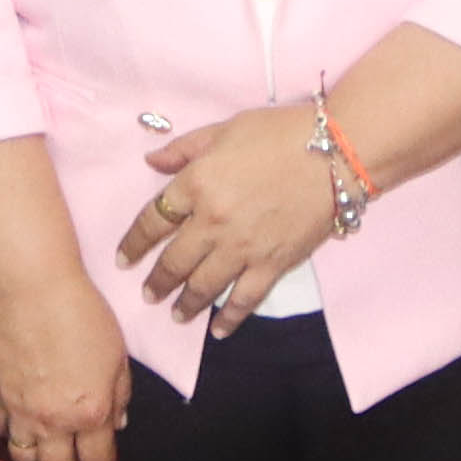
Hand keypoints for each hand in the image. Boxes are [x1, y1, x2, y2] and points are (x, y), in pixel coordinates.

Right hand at [0, 275, 132, 460]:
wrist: (35, 291)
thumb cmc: (83, 317)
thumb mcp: (118, 356)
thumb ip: (119, 396)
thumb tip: (117, 423)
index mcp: (90, 414)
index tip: (104, 457)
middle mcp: (53, 422)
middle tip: (74, 450)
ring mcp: (19, 412)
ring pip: (23, 460)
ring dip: (36, 455)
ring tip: (44, 439)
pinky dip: (6, 430)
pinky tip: (17, 418)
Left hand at [119, 108, 347, 334]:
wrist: (337, 153)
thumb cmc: (280, 133)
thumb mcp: (225, 129)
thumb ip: (185, 149)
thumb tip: (151, 162)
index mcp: (196, 184)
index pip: (152, 221)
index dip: (134, 243)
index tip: (124, 259)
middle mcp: (212, 221)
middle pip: (173, 261)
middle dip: (157, 281)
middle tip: (148, 294)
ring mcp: (242, 247)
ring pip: (203, 286)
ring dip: (186, 304)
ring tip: (176, 314)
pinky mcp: (272, 264)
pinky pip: (245, 299)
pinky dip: (230, 318)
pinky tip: (219, 330)